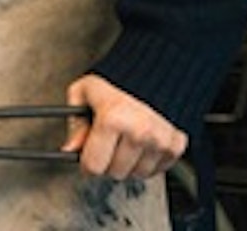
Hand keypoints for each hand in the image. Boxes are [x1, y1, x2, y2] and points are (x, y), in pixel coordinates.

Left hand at [62, 74, 187, 180]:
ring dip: (129, 163)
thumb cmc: (117, 80)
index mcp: (112, 118)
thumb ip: (75, 122)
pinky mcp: (175, 145)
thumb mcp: (84, 91)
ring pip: (136, 175)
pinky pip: (156, 171)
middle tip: (109, 142)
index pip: (94, 166)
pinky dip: (148, 162)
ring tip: (126, 140)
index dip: (87, 163)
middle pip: (115, 173)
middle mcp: (139, 131)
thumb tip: (71, 149)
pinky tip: (142, 144)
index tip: (88, 156)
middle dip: (108, 161)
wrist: (155, 72)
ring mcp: (159, 140)